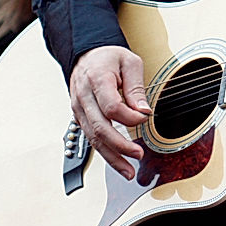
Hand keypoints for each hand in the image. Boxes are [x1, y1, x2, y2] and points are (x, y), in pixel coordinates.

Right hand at [68, 45, 150, 179]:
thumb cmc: (108, 58)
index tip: (145, 117)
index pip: (111, 106)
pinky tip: (117, 161)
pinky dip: (105, 152)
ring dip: (112, 157)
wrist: (86, 55)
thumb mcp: (129, 62)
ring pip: (93, 139)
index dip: (130, 117)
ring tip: (128, 171)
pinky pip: (91, 138)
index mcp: (97, 80)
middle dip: (120, 146)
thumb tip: (144, 111)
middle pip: (100, 128)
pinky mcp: (80, 118)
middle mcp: (84, 98)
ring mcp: (79, 109)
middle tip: (138, 155)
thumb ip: (136, 88)